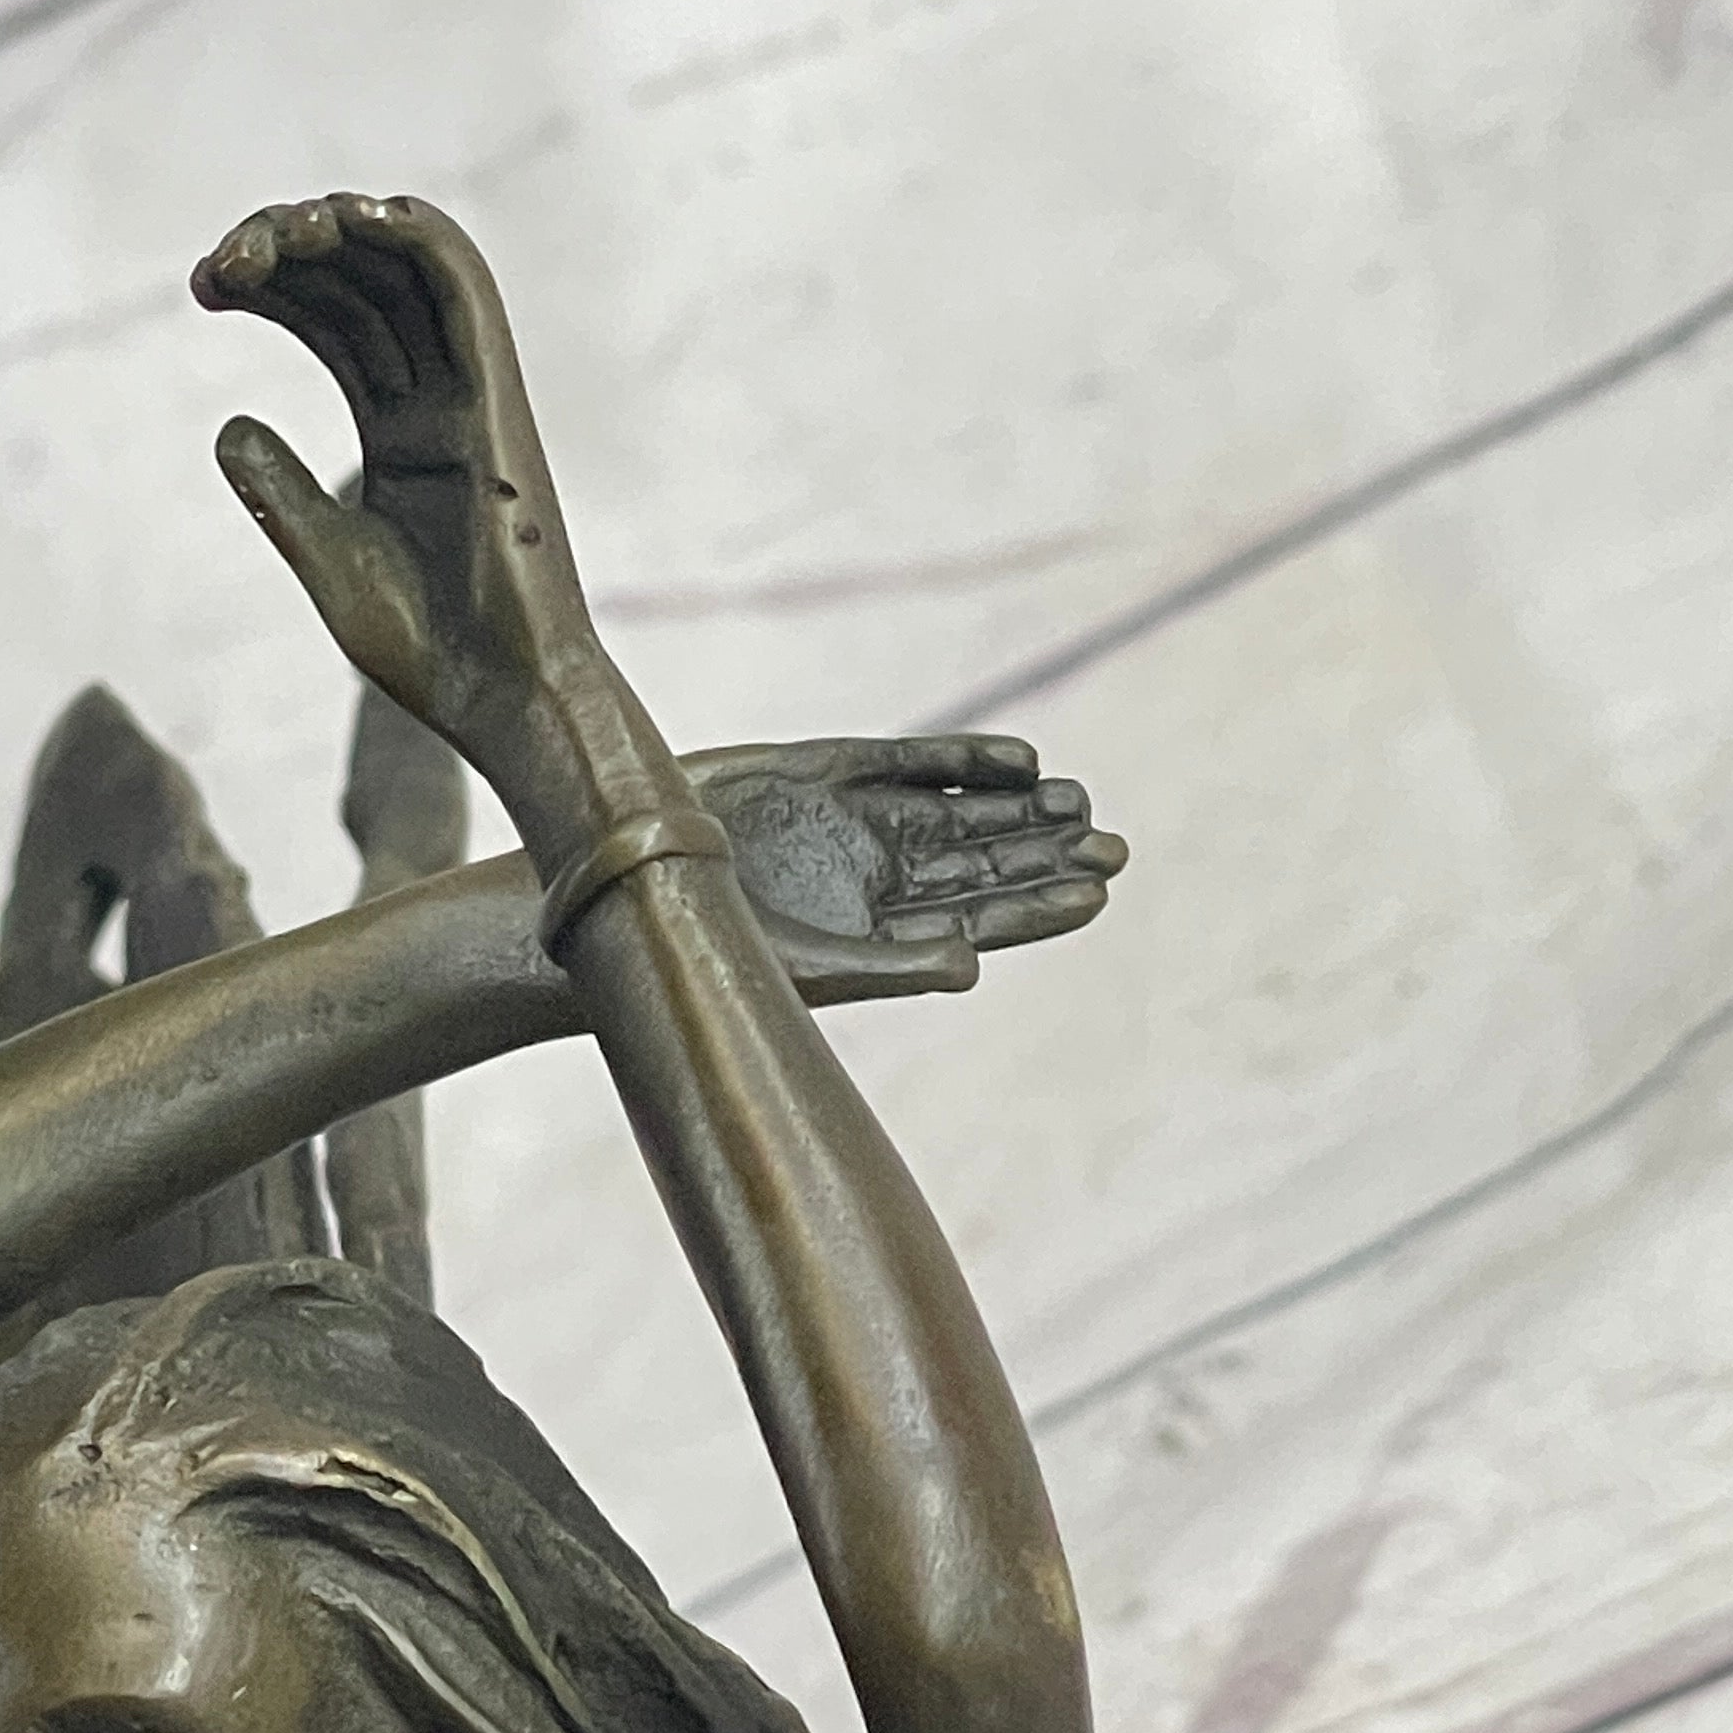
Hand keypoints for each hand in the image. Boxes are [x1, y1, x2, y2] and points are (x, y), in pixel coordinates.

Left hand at [193, 192, 627, 813]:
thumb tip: (228, 425)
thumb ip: (281, 491)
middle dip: (285, 246)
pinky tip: (346, 218)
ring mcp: (470, 397)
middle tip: (220, 267)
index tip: (202, 287)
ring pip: (409, 267)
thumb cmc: (428, 652)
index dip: (271, 283)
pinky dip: (413, 237)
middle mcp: (438, 400)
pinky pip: (463, 292)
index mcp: (400, 432)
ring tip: (269, 238)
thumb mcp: (327, 560)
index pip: (334, 319)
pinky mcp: (495, 404)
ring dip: (338, 226)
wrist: (498, 698)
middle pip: (363, 279)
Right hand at [686, 736, 1126, 1001]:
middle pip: (981, 867)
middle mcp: (871, 882)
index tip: (1098, 893)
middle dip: (1045, 853)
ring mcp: (850, 825)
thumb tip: (973, 970)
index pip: (979, 924)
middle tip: (1114, 843)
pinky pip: (909, 764)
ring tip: (1079, 800)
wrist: (619, 886)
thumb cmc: (705, 952)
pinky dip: (962, 761)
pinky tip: (1019, 762)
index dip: (1040, 908)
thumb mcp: (807, 968)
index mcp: (875, 939)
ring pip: (957, 815)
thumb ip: (892, 968)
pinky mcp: (821, 773)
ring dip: (1017, 809)